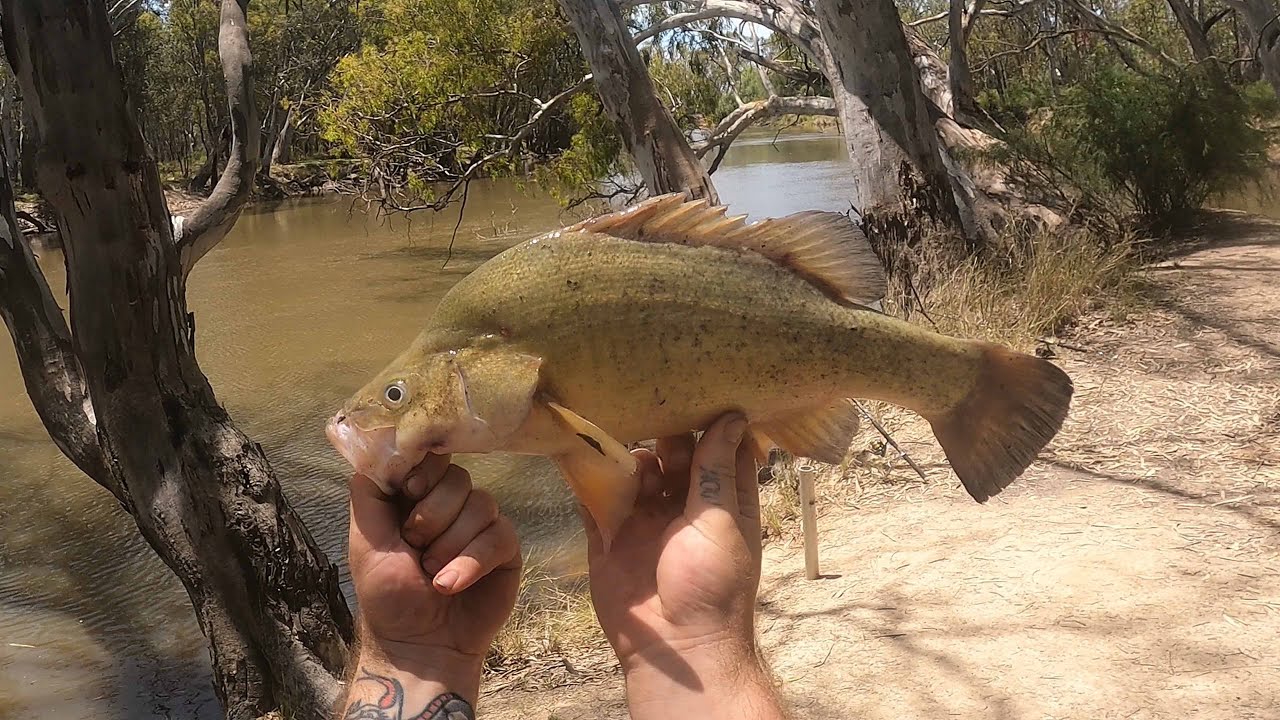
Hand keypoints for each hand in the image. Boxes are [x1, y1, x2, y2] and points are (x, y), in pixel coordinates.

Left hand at [344, 454, 520, 710]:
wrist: (418, 646)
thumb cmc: (388, 597)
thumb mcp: (365, 541)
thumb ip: (369, 493)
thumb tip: (376, 447)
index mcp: (418, 497)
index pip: (431, 458)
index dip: (424, 471)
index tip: (409, 491)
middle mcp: (452, 506)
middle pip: (458, 477)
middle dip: (432, 515)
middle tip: (415, 546)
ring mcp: (481, 526)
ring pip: (481, 503)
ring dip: (450, 543)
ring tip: (432, 574)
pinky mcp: (504, 550)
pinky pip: (499, 534)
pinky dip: (471, 561)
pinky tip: (452, 585)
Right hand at [584, 413, 785, 719]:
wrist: (675, 649)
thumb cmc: (713, 586)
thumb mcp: (723, 520)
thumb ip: (718, 469)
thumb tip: (733, 415)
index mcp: (721, 501)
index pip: (720, 447)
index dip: (712, 416)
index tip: (701, 377)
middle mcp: (682, 505)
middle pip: (672, 453)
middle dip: (662, 425)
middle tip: (647, 390)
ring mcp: (643, 519)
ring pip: (633, 469)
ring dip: (625, 447)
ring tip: (612, 415)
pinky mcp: (608, 535)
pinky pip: (594, 497)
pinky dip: (586, 472)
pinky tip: (574, 442)